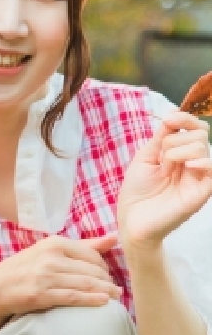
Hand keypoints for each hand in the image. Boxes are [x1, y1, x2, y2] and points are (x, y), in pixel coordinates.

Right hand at [0, 235, 121, 331]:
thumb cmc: (25, 269)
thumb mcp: (50, 251)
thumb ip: (83, 246)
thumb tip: (115, 238)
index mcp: (53, 243)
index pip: (92, 254)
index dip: (104, 266)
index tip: (106, 275)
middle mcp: (50, 257)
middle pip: (92, 270)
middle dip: (107, 280)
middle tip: (114, 289)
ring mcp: (45, 276)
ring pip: (86, 283)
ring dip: (106, 291)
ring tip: (115, 297)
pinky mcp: (41, 295)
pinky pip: (74, 297)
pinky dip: (92, 300)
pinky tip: (104, 302)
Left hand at [118, 111, 211, 253]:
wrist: (132, 219)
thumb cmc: (137, 191)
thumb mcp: (145, 158)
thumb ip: (160, 138)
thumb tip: (172, 116)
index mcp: (180, 155)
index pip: (195, 129)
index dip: (185, 119)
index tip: (168, 120)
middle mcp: (193, 164)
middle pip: (200, 135)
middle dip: (175, 139)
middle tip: (161, 159)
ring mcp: (199, 178)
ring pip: (202, 147)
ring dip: (177, 152)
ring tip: (165, 169)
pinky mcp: (202, 192)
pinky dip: (201, 162)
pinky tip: (186, 167)